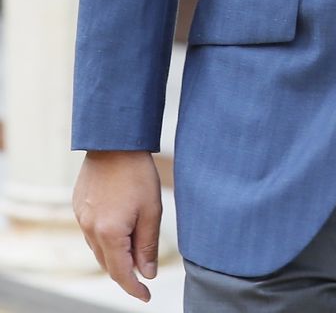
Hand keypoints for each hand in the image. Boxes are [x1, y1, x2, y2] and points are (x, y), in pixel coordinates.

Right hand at [73, 151, 161, 302]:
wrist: (113, 144)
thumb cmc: (137, 175)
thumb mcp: (151, 210)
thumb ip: (147, 244)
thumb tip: (147, 273)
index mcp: (109, 233)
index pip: (121, 272)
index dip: (134, 287)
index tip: (146, 296)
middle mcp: (90, 230)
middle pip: (107, 263)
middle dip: (125, 274)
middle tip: (144, 280)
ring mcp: (81, 219)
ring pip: (98, 250)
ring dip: (115, 258)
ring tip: (135, 258)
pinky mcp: (78, 209)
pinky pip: (91, 234)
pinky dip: (106, 241)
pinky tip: (119, 235)